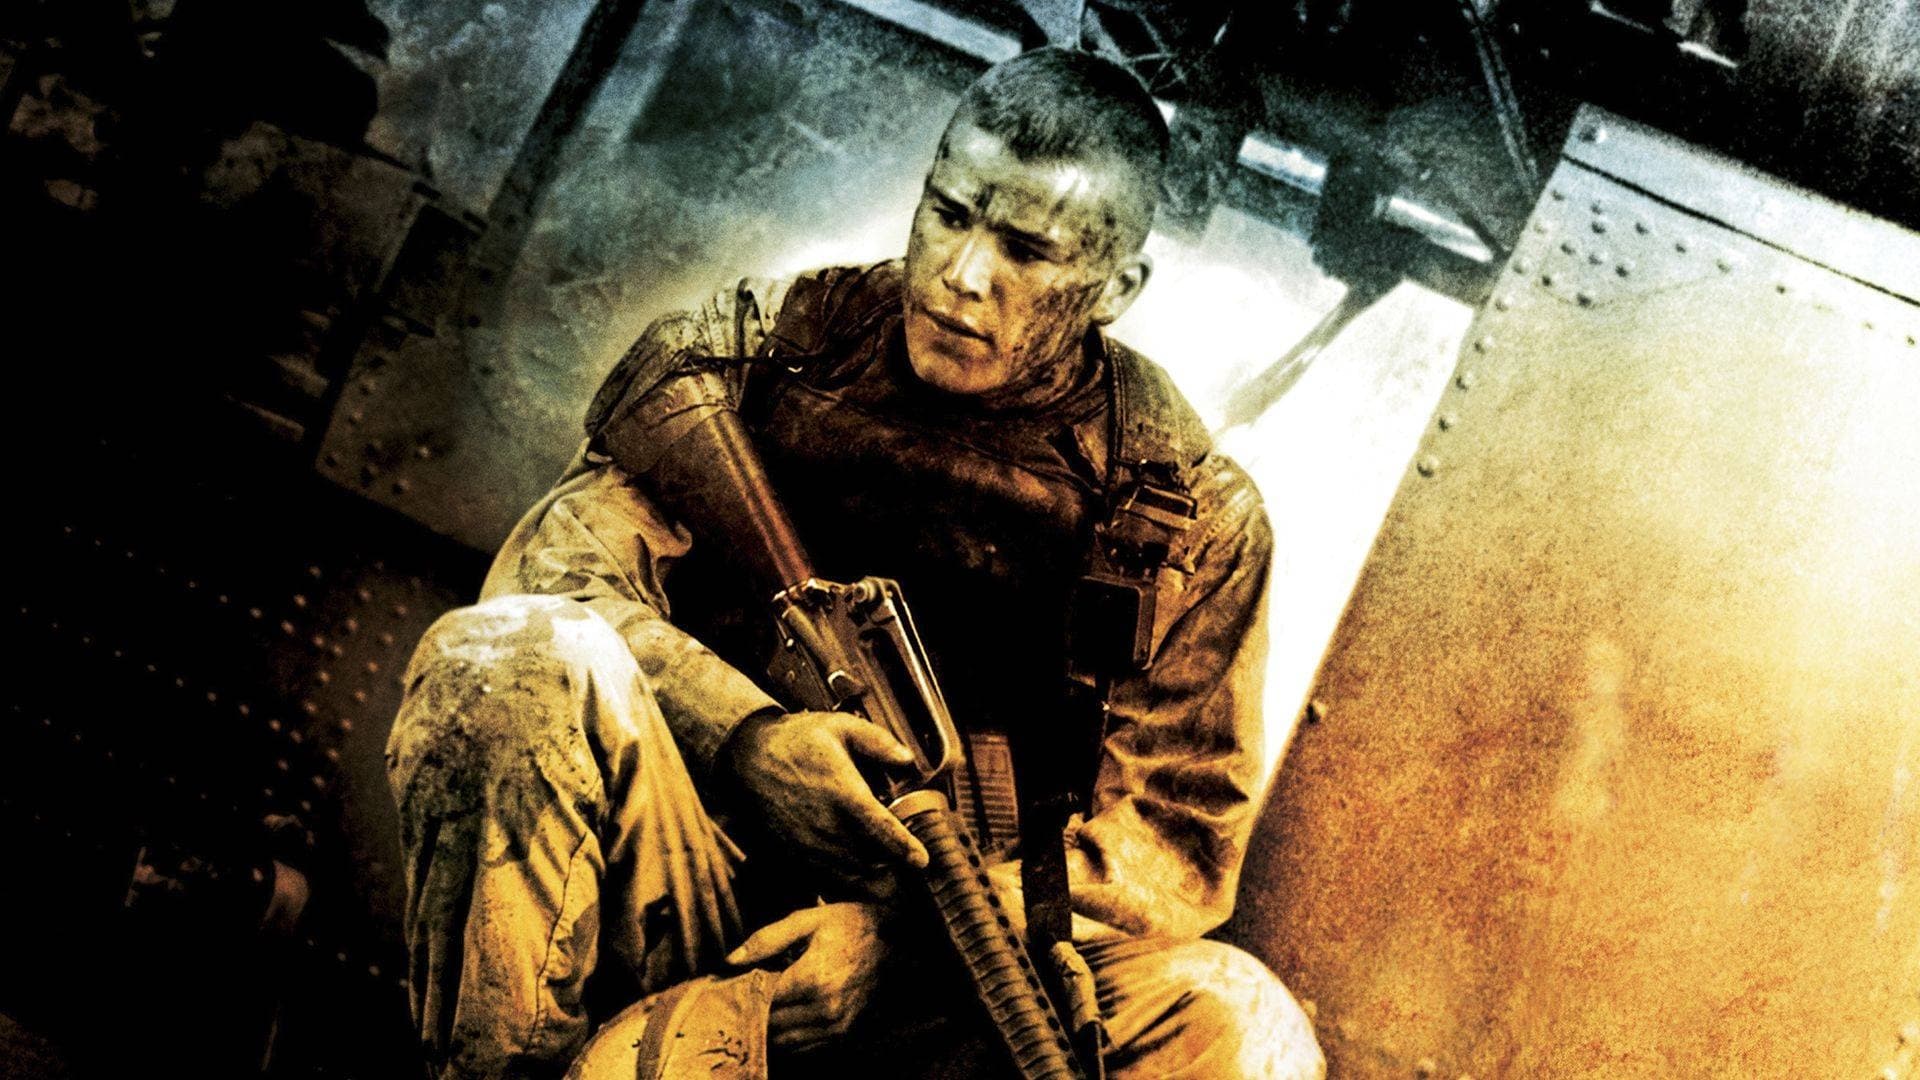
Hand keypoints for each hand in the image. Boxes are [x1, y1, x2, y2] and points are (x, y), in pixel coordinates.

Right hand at [722, 710, 929, 880]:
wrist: (746, 758)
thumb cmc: (795, 740)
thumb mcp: (839, 726)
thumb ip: (878, 742)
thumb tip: (907, 759)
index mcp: (843, 794)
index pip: (882, 831)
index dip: (906, 850)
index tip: (921, 860)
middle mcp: (826, 825)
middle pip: (871, 860)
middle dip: (892, 861)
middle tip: (904, 855)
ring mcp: (807, 845)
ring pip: (850, 876)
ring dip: (871, 874)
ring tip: (882, 862)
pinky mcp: (793, 855)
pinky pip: (825, 881)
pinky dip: (845, 881)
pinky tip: (854, 868)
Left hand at [727, 902, 891, 1050]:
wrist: (900, 940)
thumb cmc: (852, 925)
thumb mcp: (809, 920)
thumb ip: (766, 940)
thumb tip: (730, 961)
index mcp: (812, 978)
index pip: (760, 999)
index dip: (740, 992)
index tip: (728, 985)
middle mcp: (824, 1009)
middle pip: (769, 1024)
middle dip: (752, 1012)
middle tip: (741, 997)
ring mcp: (836, 1025)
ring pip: (784, 1042)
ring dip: (768, 1030)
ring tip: (760, 1010)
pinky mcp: (844, 1034)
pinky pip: (805, 1048)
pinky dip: (789, 1039)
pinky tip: (783, 1020)